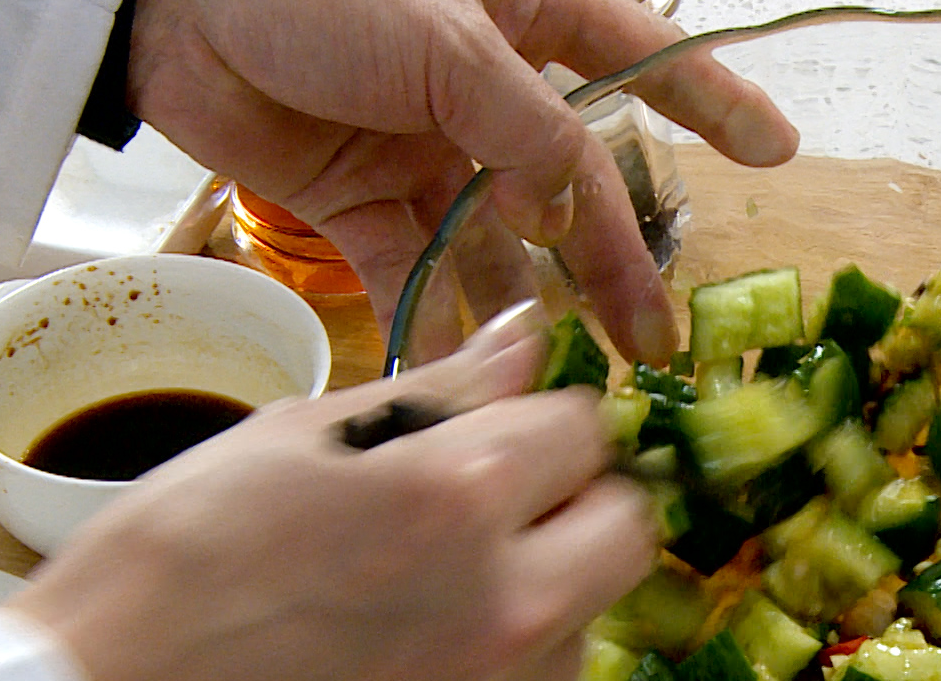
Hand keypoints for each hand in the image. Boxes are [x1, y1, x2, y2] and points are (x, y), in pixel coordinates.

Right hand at [5, 303, 656, 680]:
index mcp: (458, 501)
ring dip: (551, 577)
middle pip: (630, 526)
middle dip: (584, 492)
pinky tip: (423, 647)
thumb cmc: (170, 567)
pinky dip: (509, 653)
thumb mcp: (293, 440)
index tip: (512, 422)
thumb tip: (527, 341)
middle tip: (508, 492)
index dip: (546, 413)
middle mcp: (508, 606)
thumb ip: (437, 390)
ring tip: (448, 578)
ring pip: (591, 612)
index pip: (582, 426)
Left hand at [126, 0, 798, 361]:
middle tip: (655, 341)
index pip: (639, 60)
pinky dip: (438, 320)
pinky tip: (472, 374)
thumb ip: (531, 132)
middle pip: (572, 187)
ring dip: (529, 310)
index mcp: (525, 15)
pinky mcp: (361, 198)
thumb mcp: (451, 42)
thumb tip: (574, 219)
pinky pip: (416, 269)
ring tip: (569, 382)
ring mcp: (425, 149)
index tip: (775, 152)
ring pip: (498, 242)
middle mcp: (485, 88)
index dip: (711, 106)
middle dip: (613, 264)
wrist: (165, 4)